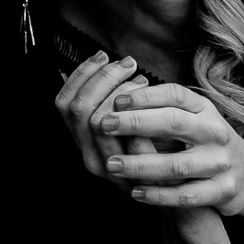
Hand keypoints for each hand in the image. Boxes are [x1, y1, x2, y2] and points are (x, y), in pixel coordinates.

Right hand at [54, 52, 151, 180]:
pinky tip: (156, 100)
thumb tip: (92, 62)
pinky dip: (141, 115)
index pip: (64, 103)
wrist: (179, 188)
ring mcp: (110, 169)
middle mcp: (88, 156)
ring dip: (121, 94)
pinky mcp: (136, 174)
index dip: (80, 75)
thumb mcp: (124, 121)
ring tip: (142, 80)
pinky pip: (131, 140)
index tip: (102, 56)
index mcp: (80, 140)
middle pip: (80, 109)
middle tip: (127, 64)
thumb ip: (105, 99)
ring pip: (101, 122)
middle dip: (103, 79)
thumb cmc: (153, 147)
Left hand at [100, 82, 243, 222]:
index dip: (145, 96)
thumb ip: (159, 109)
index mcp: (204, 109)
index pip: (175, 95)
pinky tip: (135, 192)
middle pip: (174, 123)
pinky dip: (159, 195)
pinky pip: (187, 194)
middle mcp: (214, 132)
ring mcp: (221, 162)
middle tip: (104, 125)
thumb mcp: (191, 117)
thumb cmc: (205, 141)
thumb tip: (112, 97)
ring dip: (141, 165)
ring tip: (111, 164)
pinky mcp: (223, 190)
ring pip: (177, 164)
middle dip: (136, 123)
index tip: (116, 99)